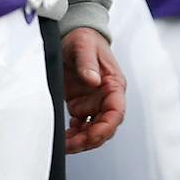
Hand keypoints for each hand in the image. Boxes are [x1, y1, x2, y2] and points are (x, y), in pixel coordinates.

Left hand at [61, 26, 125, 153]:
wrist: (74, 34)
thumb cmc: (84, 38)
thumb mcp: (84, 46)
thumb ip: (88, 63)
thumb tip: (93, 81)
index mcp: (114, 85)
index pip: (116, 113)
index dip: (105, 128)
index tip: (90, 136)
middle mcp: (106, 98)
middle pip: (104, 127)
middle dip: (89, 139)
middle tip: (70, 145)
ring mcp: (93, 103)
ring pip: (92, 130)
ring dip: (80, 140)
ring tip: (63, 144)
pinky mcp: (80, 105)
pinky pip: (80, 126)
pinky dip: (73, 135)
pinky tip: (63, 136)